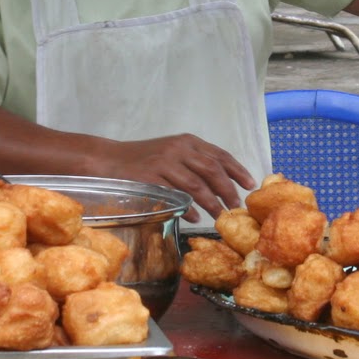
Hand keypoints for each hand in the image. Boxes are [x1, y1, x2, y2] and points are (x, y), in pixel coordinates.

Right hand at [89, 133, 256, 221]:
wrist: (108, 159)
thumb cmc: (143, 159)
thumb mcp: (172, 153)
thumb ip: (195, 163)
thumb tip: (222, 186)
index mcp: (188, 142)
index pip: (219, 155)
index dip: (237, 170)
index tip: (250, 184)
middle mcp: (179, 149)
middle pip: (212, 171)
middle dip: (227, 191)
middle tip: (235, 207)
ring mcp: (164, 162)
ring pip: (196, 185)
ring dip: (212, 203)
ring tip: (219, 216)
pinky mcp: (150, 177)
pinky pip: (175, 195)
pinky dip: (187, 207)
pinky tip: (194, 216)